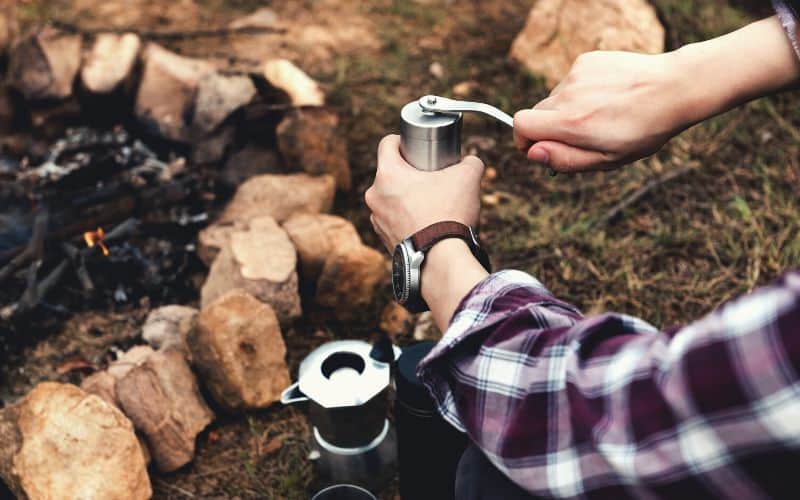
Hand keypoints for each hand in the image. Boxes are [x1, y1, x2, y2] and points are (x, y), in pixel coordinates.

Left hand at [365, 134, 483, 250]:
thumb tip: (470, 163)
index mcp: (388, 174)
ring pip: (391, 199)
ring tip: (429, 203)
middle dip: (409, 173)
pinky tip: (425, 223)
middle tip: (430, 177)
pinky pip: (394, 221)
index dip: (402, 140)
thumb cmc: (448, 215)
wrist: (440, 261)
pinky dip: (407, 219)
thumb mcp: (468, 178)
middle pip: (390, 173)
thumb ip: (470, 162)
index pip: (387, 143)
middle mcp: (375, 196)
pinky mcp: (384, 240)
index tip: (416, 147)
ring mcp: (377, 220)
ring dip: (406, 198)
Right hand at [513, 17, 799, 173]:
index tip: (539, 148)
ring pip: (555, 98)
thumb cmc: (644, 131)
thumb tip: (532, 153)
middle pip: (537, 113)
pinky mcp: (587, 60)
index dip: (524, 140)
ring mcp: (577, 74)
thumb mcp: (606, 159)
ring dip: (568, 109)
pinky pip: (571, 81)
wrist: (675, 88)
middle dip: (549, 128)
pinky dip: (581, 91)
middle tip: (582, 137)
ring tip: (602, 114)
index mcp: (570, 123)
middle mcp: (568, 95)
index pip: (521, 124)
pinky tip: (608, 96)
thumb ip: (564, 159)